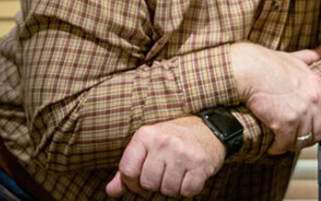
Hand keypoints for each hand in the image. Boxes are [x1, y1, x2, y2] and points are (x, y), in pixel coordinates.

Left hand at [105, 116, 225, 197]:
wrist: (209, 129)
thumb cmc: (174, 140)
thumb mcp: (148, 146)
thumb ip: (128, 169)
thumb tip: (111, 191)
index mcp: (145, 135)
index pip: (127, 171)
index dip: (132, 183)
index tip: (141, 181)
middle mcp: (163, 141)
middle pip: (148, 183)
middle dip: (156, 184)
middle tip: (165, 172)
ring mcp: (182, 152)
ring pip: (167, 190)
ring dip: (173, 187)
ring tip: (178, 172)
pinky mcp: (200, 163)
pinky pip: (187, 191)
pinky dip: (188, 189)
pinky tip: (190, 175)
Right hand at [230, 43, 320, 154]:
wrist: (247, 70)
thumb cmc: (266, 63)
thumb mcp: (293, 59)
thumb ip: (309, 57)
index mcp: (318, 85)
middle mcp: (313, 100)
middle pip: (320, 131)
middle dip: (310, 136)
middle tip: (298, 136)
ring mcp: (300, 113)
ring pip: (304, 141)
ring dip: (294, 144)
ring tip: (285, 142)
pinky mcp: (284, 123)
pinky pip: (286, 144)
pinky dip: (279, 148)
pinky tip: (273, 146)